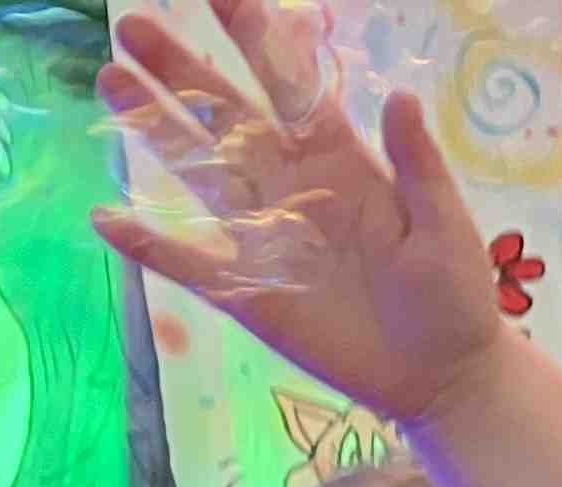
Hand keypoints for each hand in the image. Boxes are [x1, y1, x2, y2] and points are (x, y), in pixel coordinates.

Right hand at [91, 0, 507, 428]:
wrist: (445, 377)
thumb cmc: (455, 296)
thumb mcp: (444, 226)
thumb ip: (418, 165)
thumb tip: (401, 96)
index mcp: (340, 158)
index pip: (288, 85)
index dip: (255, 38)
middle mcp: (292, 185)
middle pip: (226, 117)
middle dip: (182, 72)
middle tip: (131, 28)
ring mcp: (266, 236)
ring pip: (199, 173)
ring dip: (155, 130)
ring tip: (112, 81)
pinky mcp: (251, 293)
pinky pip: (190, 265)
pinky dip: (150, 247)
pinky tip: (106, 219)